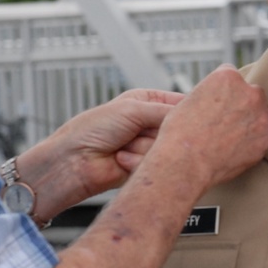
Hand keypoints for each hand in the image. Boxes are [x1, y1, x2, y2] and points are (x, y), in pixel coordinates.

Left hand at [21, 88, 184, 205]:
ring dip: (144, 147)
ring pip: (167, 147)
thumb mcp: (133, 109)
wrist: (73, 162)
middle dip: (159, 131)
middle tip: (141, 132)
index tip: (195, 116)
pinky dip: (138, 161)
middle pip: (177, 128)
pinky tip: (121, 159)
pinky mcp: (145, 166)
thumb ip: (167, 111)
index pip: (180, 103)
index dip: (187, 110)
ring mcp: (147, 145)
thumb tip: (193, 114)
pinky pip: (157, 163)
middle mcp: (149, 122)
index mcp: (147, 101)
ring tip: (123, 146)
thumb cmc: (93, 129)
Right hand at [153, 65, 267, 189]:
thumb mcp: (191, 99)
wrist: (185, 164)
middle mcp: (250, 93)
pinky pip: (260, 138)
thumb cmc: (180, 132)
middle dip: (242, 104)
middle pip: (252, 94)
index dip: (221, 92)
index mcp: (229, 78)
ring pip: (261, 116)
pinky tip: (232, 150)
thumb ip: (212, 93)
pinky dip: (250, 144)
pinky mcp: (264, 142)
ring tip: (227, 137)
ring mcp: (261, 118)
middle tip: (223, 121)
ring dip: (250, 123)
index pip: (232, 77)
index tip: (214, 104)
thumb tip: (220, 98)